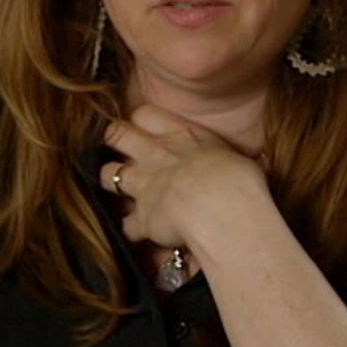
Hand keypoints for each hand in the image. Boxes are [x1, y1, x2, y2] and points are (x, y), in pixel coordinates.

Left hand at [98, 106, 273, 264]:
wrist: (221, 209)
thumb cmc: (238, 180)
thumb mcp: (233, 157)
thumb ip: (218, 158)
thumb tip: (227, 165)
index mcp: (181, 135)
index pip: (145, 114)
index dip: (141, 121)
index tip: (144, 129)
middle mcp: (155, 155)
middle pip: (116, 134)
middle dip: (113, 140)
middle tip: (117, 148)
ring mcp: (143, 185)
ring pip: (109, 175)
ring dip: (112, 181)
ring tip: (119, 188)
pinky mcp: (141, 217)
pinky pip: (126, 224)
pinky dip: (131, 229)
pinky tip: (139, 232)